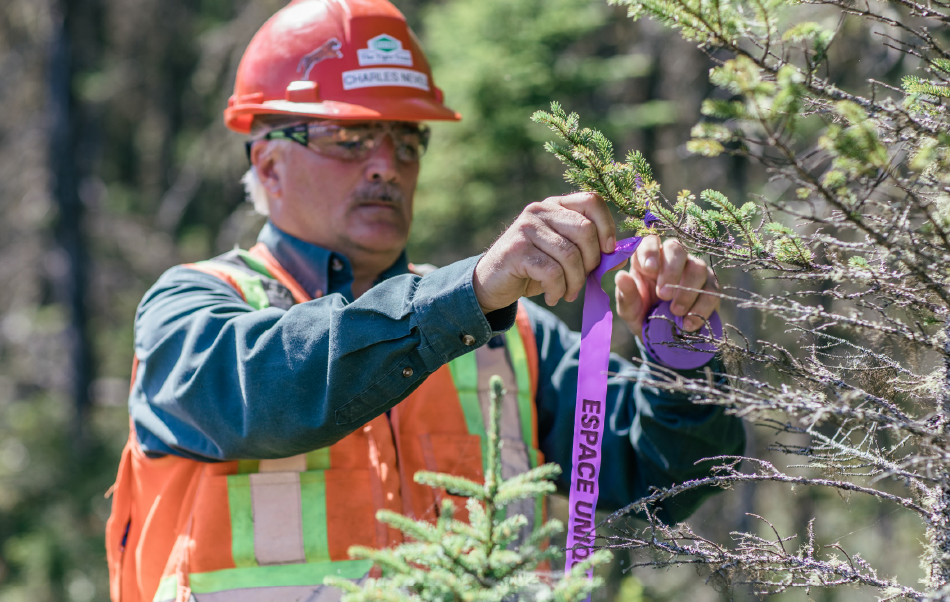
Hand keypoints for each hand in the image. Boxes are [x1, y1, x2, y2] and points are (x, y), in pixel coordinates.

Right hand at [474, 193, 615, 311]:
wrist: (491, 283)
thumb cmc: (532, 270)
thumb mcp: (562, 256)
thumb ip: (589, 251)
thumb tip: (620, 256)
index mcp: (555, 206)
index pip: (592, 201)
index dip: (607, 226)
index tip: (607, 251)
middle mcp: (540, 210)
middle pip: (585, 230)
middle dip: (591, 262)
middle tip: (582, 280)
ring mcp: (526, 228)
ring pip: (570, 255)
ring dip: (574, 282)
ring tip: (567, 293)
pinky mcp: (517, 250)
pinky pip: (552, 271)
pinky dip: (557, 290)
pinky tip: (552, 297)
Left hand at [615, 235, 719, 333]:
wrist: (662, 335)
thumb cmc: (641, 314)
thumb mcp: (628, 308)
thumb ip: (625, 293)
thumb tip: (621, 276)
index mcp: (647, 259)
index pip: (650, 241)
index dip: (651, 251)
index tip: (649, 269)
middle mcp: (672, 259)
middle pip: (676, 249)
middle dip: (671, 271)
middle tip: (663, 295)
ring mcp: (693, 270)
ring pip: (697, 267)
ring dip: (687, 290)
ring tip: (675, 312)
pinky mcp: (710, 286)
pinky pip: (711, 290)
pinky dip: (701, 307)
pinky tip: (688, 323)